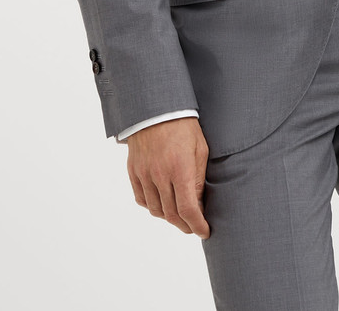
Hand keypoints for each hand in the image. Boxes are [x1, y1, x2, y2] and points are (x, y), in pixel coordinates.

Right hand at [126, 117, 209, 238]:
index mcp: (180, 169)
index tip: (204, 231)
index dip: (197, 226)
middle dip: (185, 225)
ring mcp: (145, 173)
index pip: (188, 210)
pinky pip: (141, 198)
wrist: (157, 107)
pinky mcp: (134, 170)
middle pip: (172, 214)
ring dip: (169, 218)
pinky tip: (161, 203)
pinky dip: (152, 206)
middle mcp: (160, 174)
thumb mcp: (200, 150)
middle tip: (193, 227)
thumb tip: (198, 204)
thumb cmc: (184, 126)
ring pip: (155, 210)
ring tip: (179, 215)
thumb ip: (198, 179)